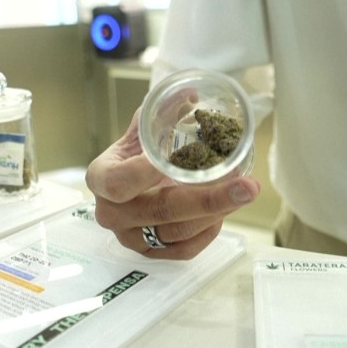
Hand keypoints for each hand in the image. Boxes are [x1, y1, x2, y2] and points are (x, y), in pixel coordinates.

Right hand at [86, 109, 260, 259]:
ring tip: (245, 192)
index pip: (117, 182)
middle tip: (245, 185)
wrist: (136, 179)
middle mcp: (111, 213)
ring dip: (217, 212)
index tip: (172, 161)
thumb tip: (192, 93)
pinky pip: (185, 250)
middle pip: (160, 211)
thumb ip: (165, 107)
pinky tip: (224, 210)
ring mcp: (130, 238)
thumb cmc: (140, 151)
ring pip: (177, 232)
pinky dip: (209, 230)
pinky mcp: (151, 254)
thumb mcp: (147, 125)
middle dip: (209, 198)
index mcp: (101, 178)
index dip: (143, 174)